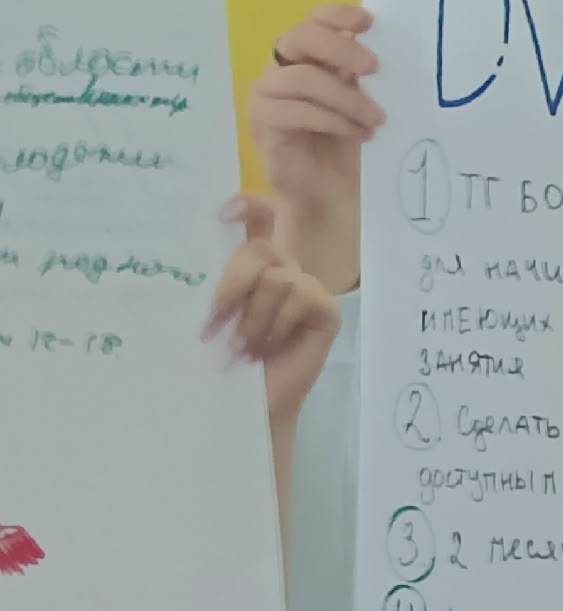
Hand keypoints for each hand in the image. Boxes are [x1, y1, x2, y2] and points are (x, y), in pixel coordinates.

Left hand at [204, 195, 338, 429]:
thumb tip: (188, 257)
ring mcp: (306, 289)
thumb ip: (213, 286)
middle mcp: (280, 271)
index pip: (256, 219)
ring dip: (254, 317)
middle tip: (214, 325)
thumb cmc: (227, 364)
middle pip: (257, 249)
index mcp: (249, 267)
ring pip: (276, 277)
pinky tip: (271, 345)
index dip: (247, 206)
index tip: (221, 213)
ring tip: (245, 348)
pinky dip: (280, 321)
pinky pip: (302, 295)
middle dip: (231, 285)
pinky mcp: (327, 310)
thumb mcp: (212, 317)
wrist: (255, 405)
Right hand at [247, 4, 380, 294]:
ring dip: (345, 97)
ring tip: (376, 119)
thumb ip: (361, 77)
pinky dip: (333, 120)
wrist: (328, 192)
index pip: (313, 21)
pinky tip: (360, 134)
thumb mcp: (360, 103)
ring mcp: (267, 94)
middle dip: (339, 48)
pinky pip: (297, 111)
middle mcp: (281, 68)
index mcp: (306, 57)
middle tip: (373, 67)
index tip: (368, 21)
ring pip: (302, 79)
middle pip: (300, 38)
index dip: (336, 14)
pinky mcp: (263, 122)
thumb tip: (385, 51)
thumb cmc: (346, 143)